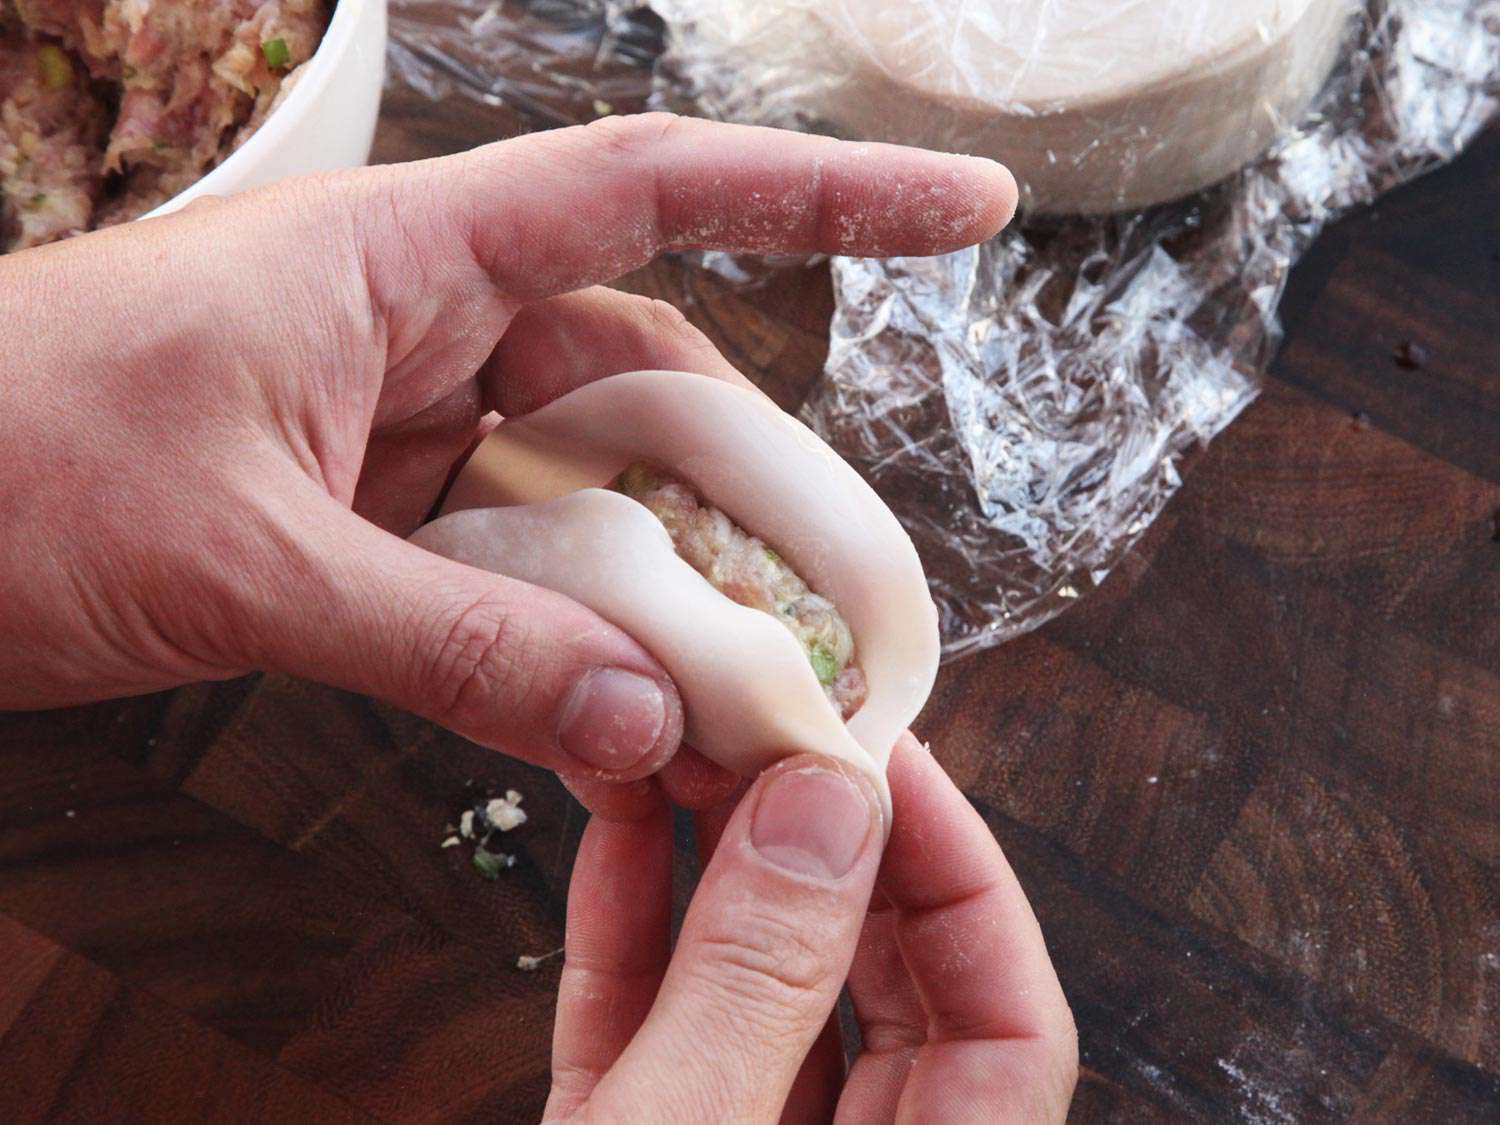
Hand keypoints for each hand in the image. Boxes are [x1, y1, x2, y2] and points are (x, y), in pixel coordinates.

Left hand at [0, 115, 1015, 802]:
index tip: (963, 203)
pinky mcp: (367, 507)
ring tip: (731, 685)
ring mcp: (397, 420)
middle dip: (741, 495)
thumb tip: (639, 719)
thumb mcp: (243, 563)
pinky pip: (507, 557)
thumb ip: (450, 647)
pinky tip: (607, 706)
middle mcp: (420, 328)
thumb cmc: (0, 465)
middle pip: (646, 386)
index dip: (822, 196)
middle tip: (833, 601)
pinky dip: (562, 630)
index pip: (652, 192)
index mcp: (400, 261)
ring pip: (583, 488)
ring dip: (650, 588)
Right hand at [545, 734, 1077, 1121]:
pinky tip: (618, 824)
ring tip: (693, 749)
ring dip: (722, 870)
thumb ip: (753, 987)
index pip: (1011, 1030)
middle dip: (832, 849)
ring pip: (758, 997)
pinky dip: (636, 928)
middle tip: (781, 733)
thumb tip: (826, 808)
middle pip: (887, 992)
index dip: (966, 877)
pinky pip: (651, 1026)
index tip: (884, 760)